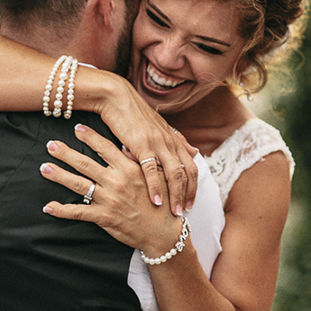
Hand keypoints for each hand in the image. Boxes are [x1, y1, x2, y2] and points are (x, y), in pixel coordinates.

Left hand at [40, 124, 182, 255]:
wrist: (164, 232)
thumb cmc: (162, 203)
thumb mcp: (155, 176)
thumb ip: (138, 161)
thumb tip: (124, 145)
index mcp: (129, 168)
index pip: (105, 148)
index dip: (89, 137)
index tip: (76, 128)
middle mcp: (116, 181)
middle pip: (85, 163)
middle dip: (66, 153)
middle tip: (50, 144)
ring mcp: (109, 199)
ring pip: (78, 184)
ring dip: (59, 175)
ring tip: (44, 168)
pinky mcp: (104, 217)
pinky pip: (78, 212)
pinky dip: (61, 210)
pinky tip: (48, 206)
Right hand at [93, 76, 197, 215]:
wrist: (115, 97)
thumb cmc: (133, 113)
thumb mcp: (159, 127)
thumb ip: (178, 141)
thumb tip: (195, 151)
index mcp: (173, 139)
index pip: (191, 167)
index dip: (193, 187)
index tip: (191, 204)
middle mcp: (169, 142)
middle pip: (187, 173)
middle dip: (188, 195)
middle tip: (185, 214)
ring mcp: (157, 143)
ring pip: (174, 174)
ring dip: (176, 195)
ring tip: (175, 213)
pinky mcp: (142, 144)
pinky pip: (152, 169)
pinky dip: (155, 186)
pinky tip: (155, 201)